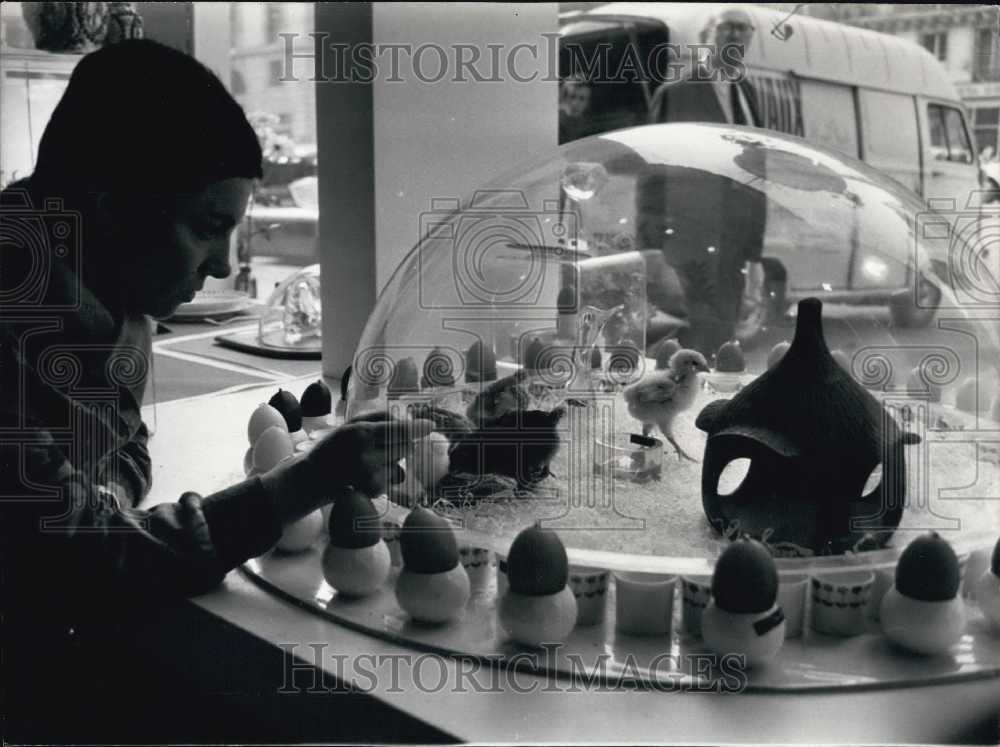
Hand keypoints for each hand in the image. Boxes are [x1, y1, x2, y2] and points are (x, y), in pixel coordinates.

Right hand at [261, 413, 432, 522]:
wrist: (313, 478)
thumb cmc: (334, 447)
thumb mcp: (351, 425)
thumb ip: (380, 419)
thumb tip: (411, 422)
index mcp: (361, 433)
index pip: (398, 430)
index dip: (416, 428)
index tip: (430, 426)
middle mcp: (367, 454)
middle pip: (404, 446)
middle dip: (400, 444)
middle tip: (379, 446)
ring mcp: (370, 474)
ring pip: (400, 464)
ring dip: (392, 462)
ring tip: (369, 462)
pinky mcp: (373, 490)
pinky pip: (392, 479)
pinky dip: (385, 477)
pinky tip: (366, 476)